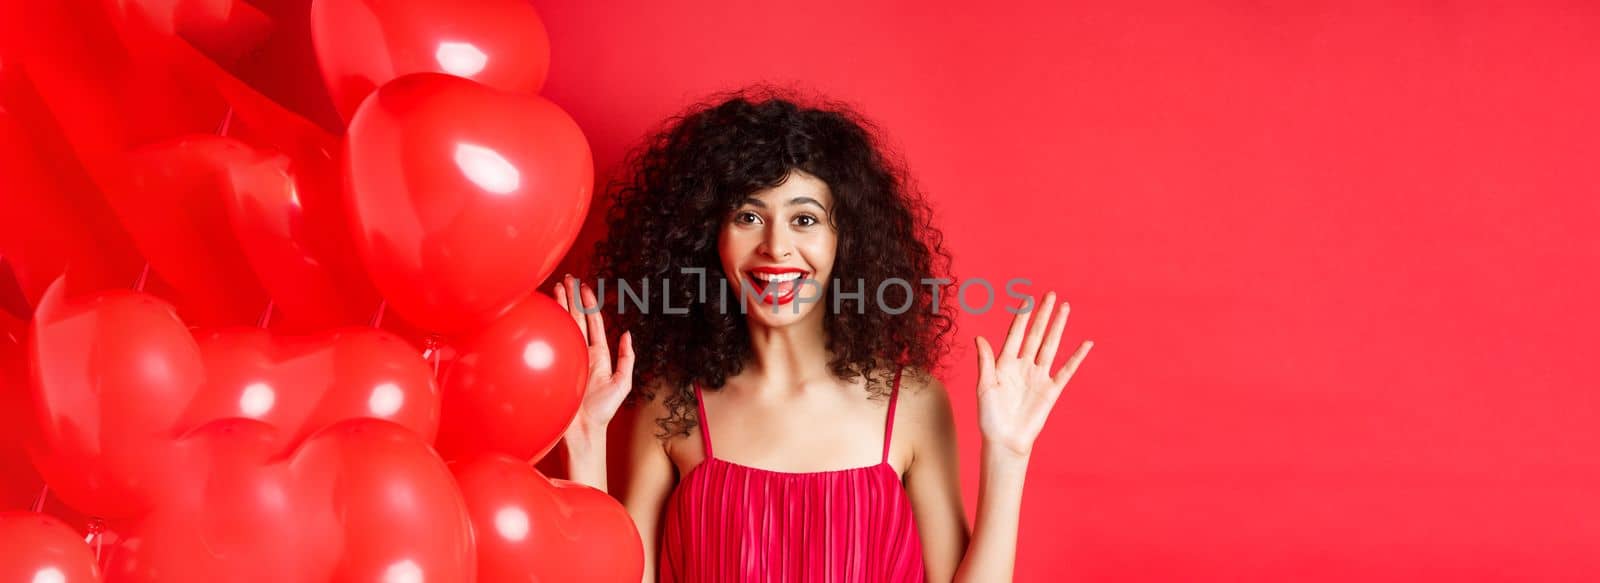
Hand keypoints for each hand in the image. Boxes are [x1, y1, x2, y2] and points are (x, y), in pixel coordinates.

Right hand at [554, 274, 633, 440]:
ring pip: (562, 326)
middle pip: (575, 319)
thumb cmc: (602, 412)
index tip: (584, 286)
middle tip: (566, 278)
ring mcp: (565, 357)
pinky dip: (547, 326)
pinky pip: (550, 341)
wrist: (581, 431)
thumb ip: (627, 359)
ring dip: (559, 306)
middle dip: (571, 298)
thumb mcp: (623, 384)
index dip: (589, 304)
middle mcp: (580, 352)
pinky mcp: (553, 364)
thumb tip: (627, 334)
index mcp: (597, 354)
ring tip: (556, 287)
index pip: (592, 323)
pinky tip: (543, 312)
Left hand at [973, 291, 1092, 458]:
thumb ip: (985, 362)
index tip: (1027, 299)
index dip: (1022, 318)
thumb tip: (979, 337)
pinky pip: (1066, 370)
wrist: (1005, 441)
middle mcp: (1023, 366)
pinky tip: (1085, 344)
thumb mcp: (984, 387)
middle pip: (1036, 335)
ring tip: (1065, 308)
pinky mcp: (1051, 391)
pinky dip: (1076, 357)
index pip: (1015, 335)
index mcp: (1004, 364)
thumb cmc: (989, 417)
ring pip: (1051, 346)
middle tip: (1051, 295)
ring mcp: (1039, 377)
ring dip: (1058, 327)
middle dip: (1043, 315)